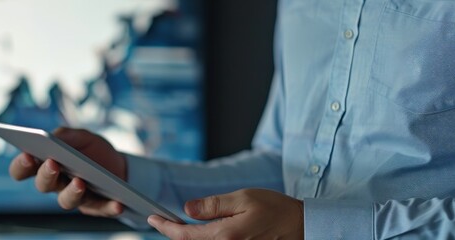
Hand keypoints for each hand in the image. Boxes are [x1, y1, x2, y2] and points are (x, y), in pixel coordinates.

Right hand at [8, 127, 126, 216]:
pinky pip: (101, 209)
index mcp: (45, 165)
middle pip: (43, 185)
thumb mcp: (81, 137)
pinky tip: (118, 203)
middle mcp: (56, 184)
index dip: (21, 165)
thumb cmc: (92, 150)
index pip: (22, 170)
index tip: (27, 155)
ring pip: (67, 201)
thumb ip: (65, 135)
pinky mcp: (97, 207)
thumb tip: (52, 136)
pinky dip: (109, 207)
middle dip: (46, 175)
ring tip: (80, 182)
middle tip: (53, 164)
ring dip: (72, 193)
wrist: (119, 165)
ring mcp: (75, 197)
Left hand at [148, 188, 303, 239]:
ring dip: (187, 238)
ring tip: (178, 226)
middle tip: (162, 221)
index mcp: (225, 235)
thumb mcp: (243, 198)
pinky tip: (199, 232)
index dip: (165, 227)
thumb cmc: (276, 210)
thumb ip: (213, 205)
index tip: (152, 219)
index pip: (184, 235)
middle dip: (173, 234)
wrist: (301, 227)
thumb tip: (187, 208)